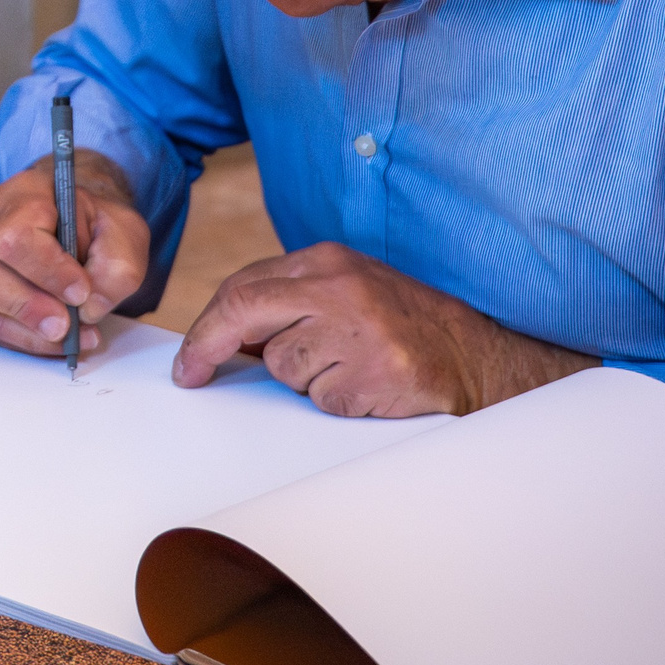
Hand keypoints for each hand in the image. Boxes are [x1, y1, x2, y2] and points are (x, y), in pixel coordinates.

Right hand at [0, 151, 150, 357]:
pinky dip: (22, 338)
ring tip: (67, 336)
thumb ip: (116, 270)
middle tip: (66, 326)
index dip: (47, 271)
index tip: (81, 292)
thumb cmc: (98, 226)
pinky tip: (53, 340)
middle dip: (27, 307)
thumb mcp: (125, 235)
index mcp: (25, 193)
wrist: (82, 223)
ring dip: (24, 327)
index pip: (16, 235)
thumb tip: (88, 310)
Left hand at [173, 240, 593, 414]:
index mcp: (326, 261)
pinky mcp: (375, 373)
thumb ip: (286, 305)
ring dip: (304, 381)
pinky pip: (322, 401)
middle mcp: (340, 288)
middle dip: (209, 347)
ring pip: (283, 367)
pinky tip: (368, 388)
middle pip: (246, 313)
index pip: (243, 288)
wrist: (476, 356)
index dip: (207, 327)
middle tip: (193, 375)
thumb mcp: (342, 295)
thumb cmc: (400, 327)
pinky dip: (337, 403)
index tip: (189, 360)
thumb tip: (222, 339)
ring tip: (348, 369)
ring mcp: (358, 330)